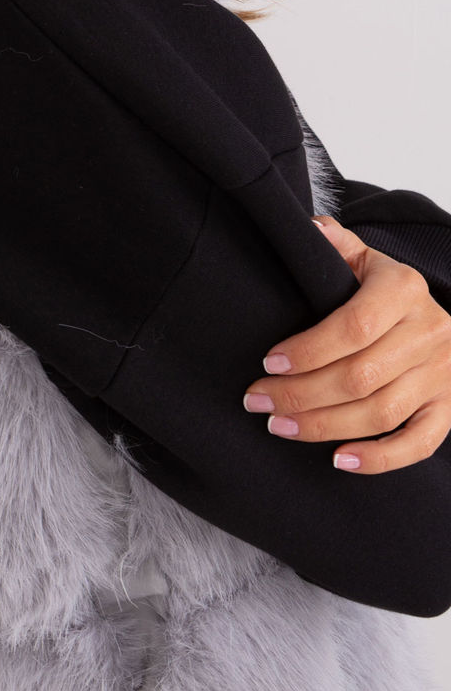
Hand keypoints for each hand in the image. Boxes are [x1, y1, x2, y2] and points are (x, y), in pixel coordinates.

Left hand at [242, 216, 450, 473]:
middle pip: (361, 376)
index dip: (309, 350)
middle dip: (301, 394)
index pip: (353, 326)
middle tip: (258, 401)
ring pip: (382, 412)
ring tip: (280, 427)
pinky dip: (381, 459)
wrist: (433, 314)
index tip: (268, 363)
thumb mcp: (362, 257)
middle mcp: (429, 331)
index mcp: (404, 289)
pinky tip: (340, 460)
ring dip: (325, 426)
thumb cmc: (382, 288)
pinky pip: (420, 443)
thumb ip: (335, 244)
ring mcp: (442, 374)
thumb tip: (310, 230)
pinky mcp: (448, 408)